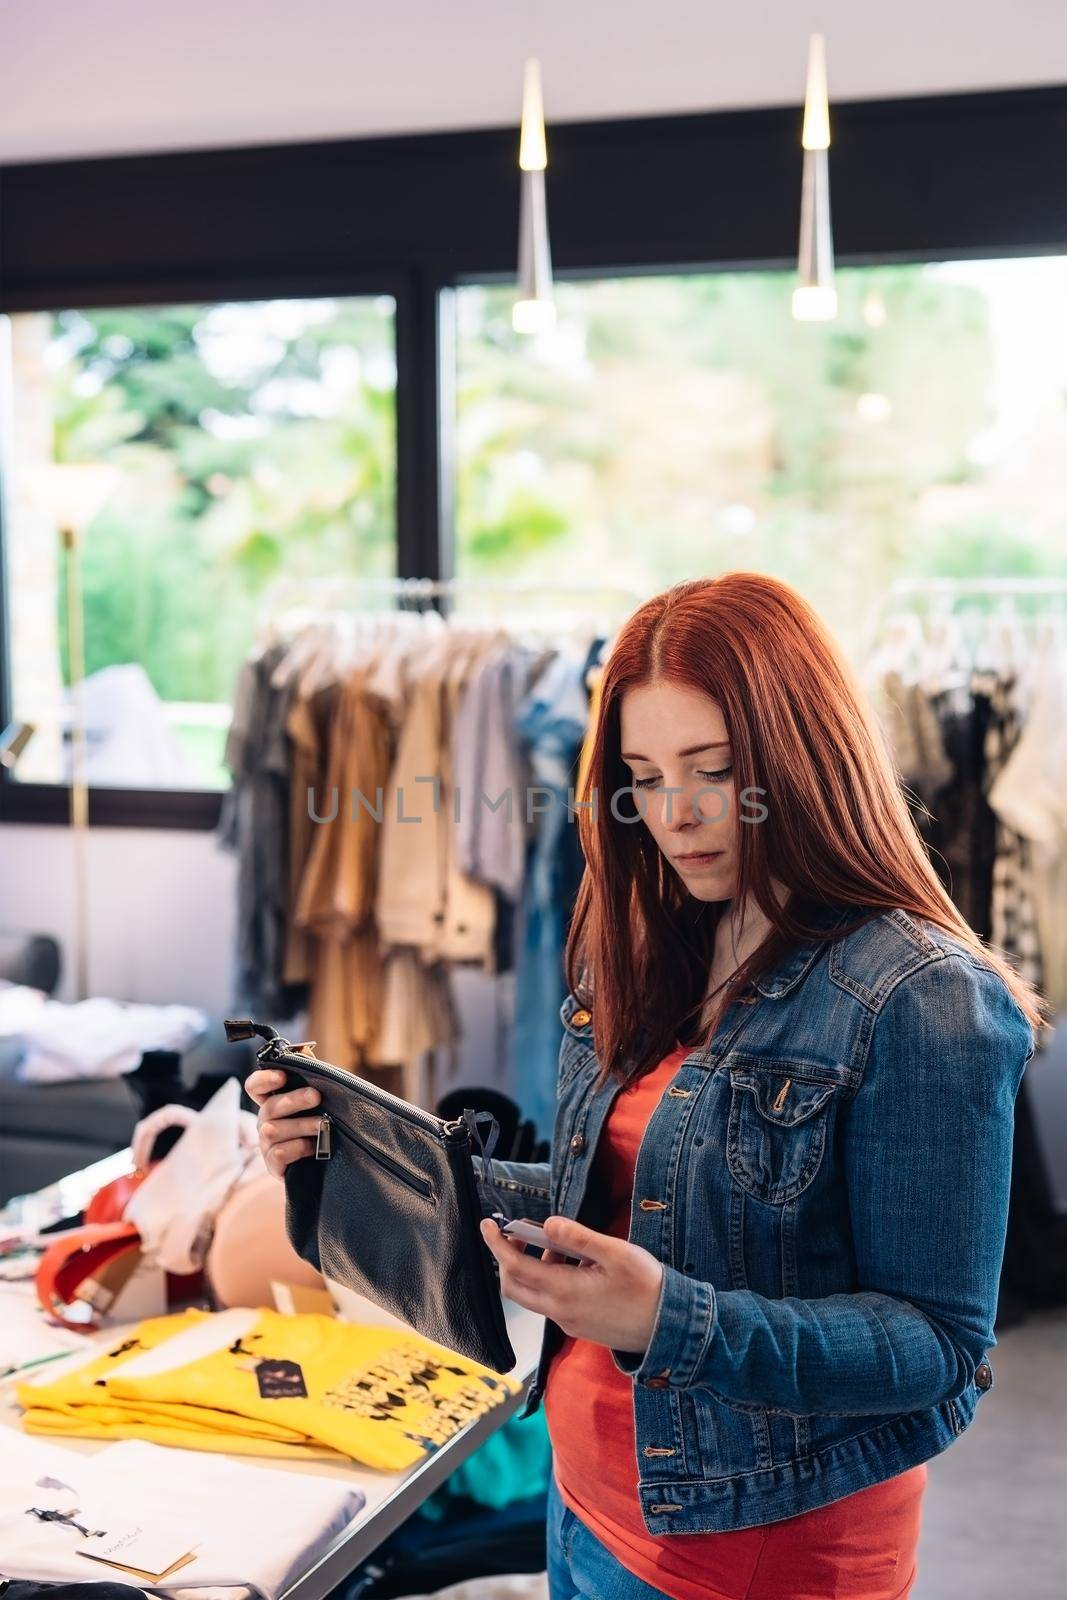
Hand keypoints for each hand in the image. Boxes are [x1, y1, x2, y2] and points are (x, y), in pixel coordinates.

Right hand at [245, 1068, 321, 1179]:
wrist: (325, 1165)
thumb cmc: (320, 1125)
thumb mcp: (317, 1101)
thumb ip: (310, 1077)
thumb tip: (306, 1053)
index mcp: (272, 1102)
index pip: (255, 1087)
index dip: (264, 1079)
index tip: (282, 1076)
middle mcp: (265, 1122)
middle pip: (268, 1107)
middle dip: (294, 1100)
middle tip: (317, 1096)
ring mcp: (266, 1145)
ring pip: (273, 1130)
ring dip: (301, 1125)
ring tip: (323, 1124)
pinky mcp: (273, 1166)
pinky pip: (279, 1154)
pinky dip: (298, 1148)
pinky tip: (314, 1146)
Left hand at [479, 1214, 663, 1354]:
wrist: (668, 1328)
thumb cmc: (646, 1287)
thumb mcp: (617, 1253)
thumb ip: (579, 1237)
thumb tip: (546, 1224)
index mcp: (564, 1291)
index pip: (515, 1266)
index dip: (496, 1244)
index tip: (486, 1224)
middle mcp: (559, 1310)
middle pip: (513, 1286)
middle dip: (506, 1258)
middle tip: (515, 1232)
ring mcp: (567, 1321)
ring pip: (530, 1295)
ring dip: (529, 1268)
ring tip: (553, 1243)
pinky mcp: (577, 1325)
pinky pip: (548, 1302)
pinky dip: (546, 1280)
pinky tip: (570, 1264)